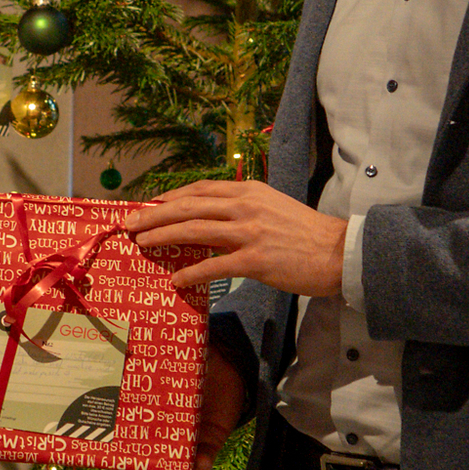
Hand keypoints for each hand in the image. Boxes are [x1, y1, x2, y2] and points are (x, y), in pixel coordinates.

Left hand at [125, 179, 345, 296]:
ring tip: (142, 244)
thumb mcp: (272, 208)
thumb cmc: (306, 234)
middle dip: (155, 214)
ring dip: (164, 236)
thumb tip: (209, 220)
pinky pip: (215, 266)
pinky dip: (192, 272)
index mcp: (249, 191)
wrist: (338, 252)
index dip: (171, 197)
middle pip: (189, 206)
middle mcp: (246, 206)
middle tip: (130, 224)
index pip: (200, 189)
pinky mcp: (256, 260)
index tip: (150, 205)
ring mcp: (250, 232)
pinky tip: (177, 280)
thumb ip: (242, 209)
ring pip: (195, 230)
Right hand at [135, 344, 249, 469]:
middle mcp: (166, 434)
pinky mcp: (210, 443)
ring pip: (177, 469)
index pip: (132, 444)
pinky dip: (202, 465)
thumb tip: (133, 341)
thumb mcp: (171, 357)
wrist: (225, 364)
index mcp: (150, 416)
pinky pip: (205, 460)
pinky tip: (200, 463)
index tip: (121, 463)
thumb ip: (157, 354)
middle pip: (153, 464)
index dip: (125, 458)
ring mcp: (188, 441)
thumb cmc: (189, 360)